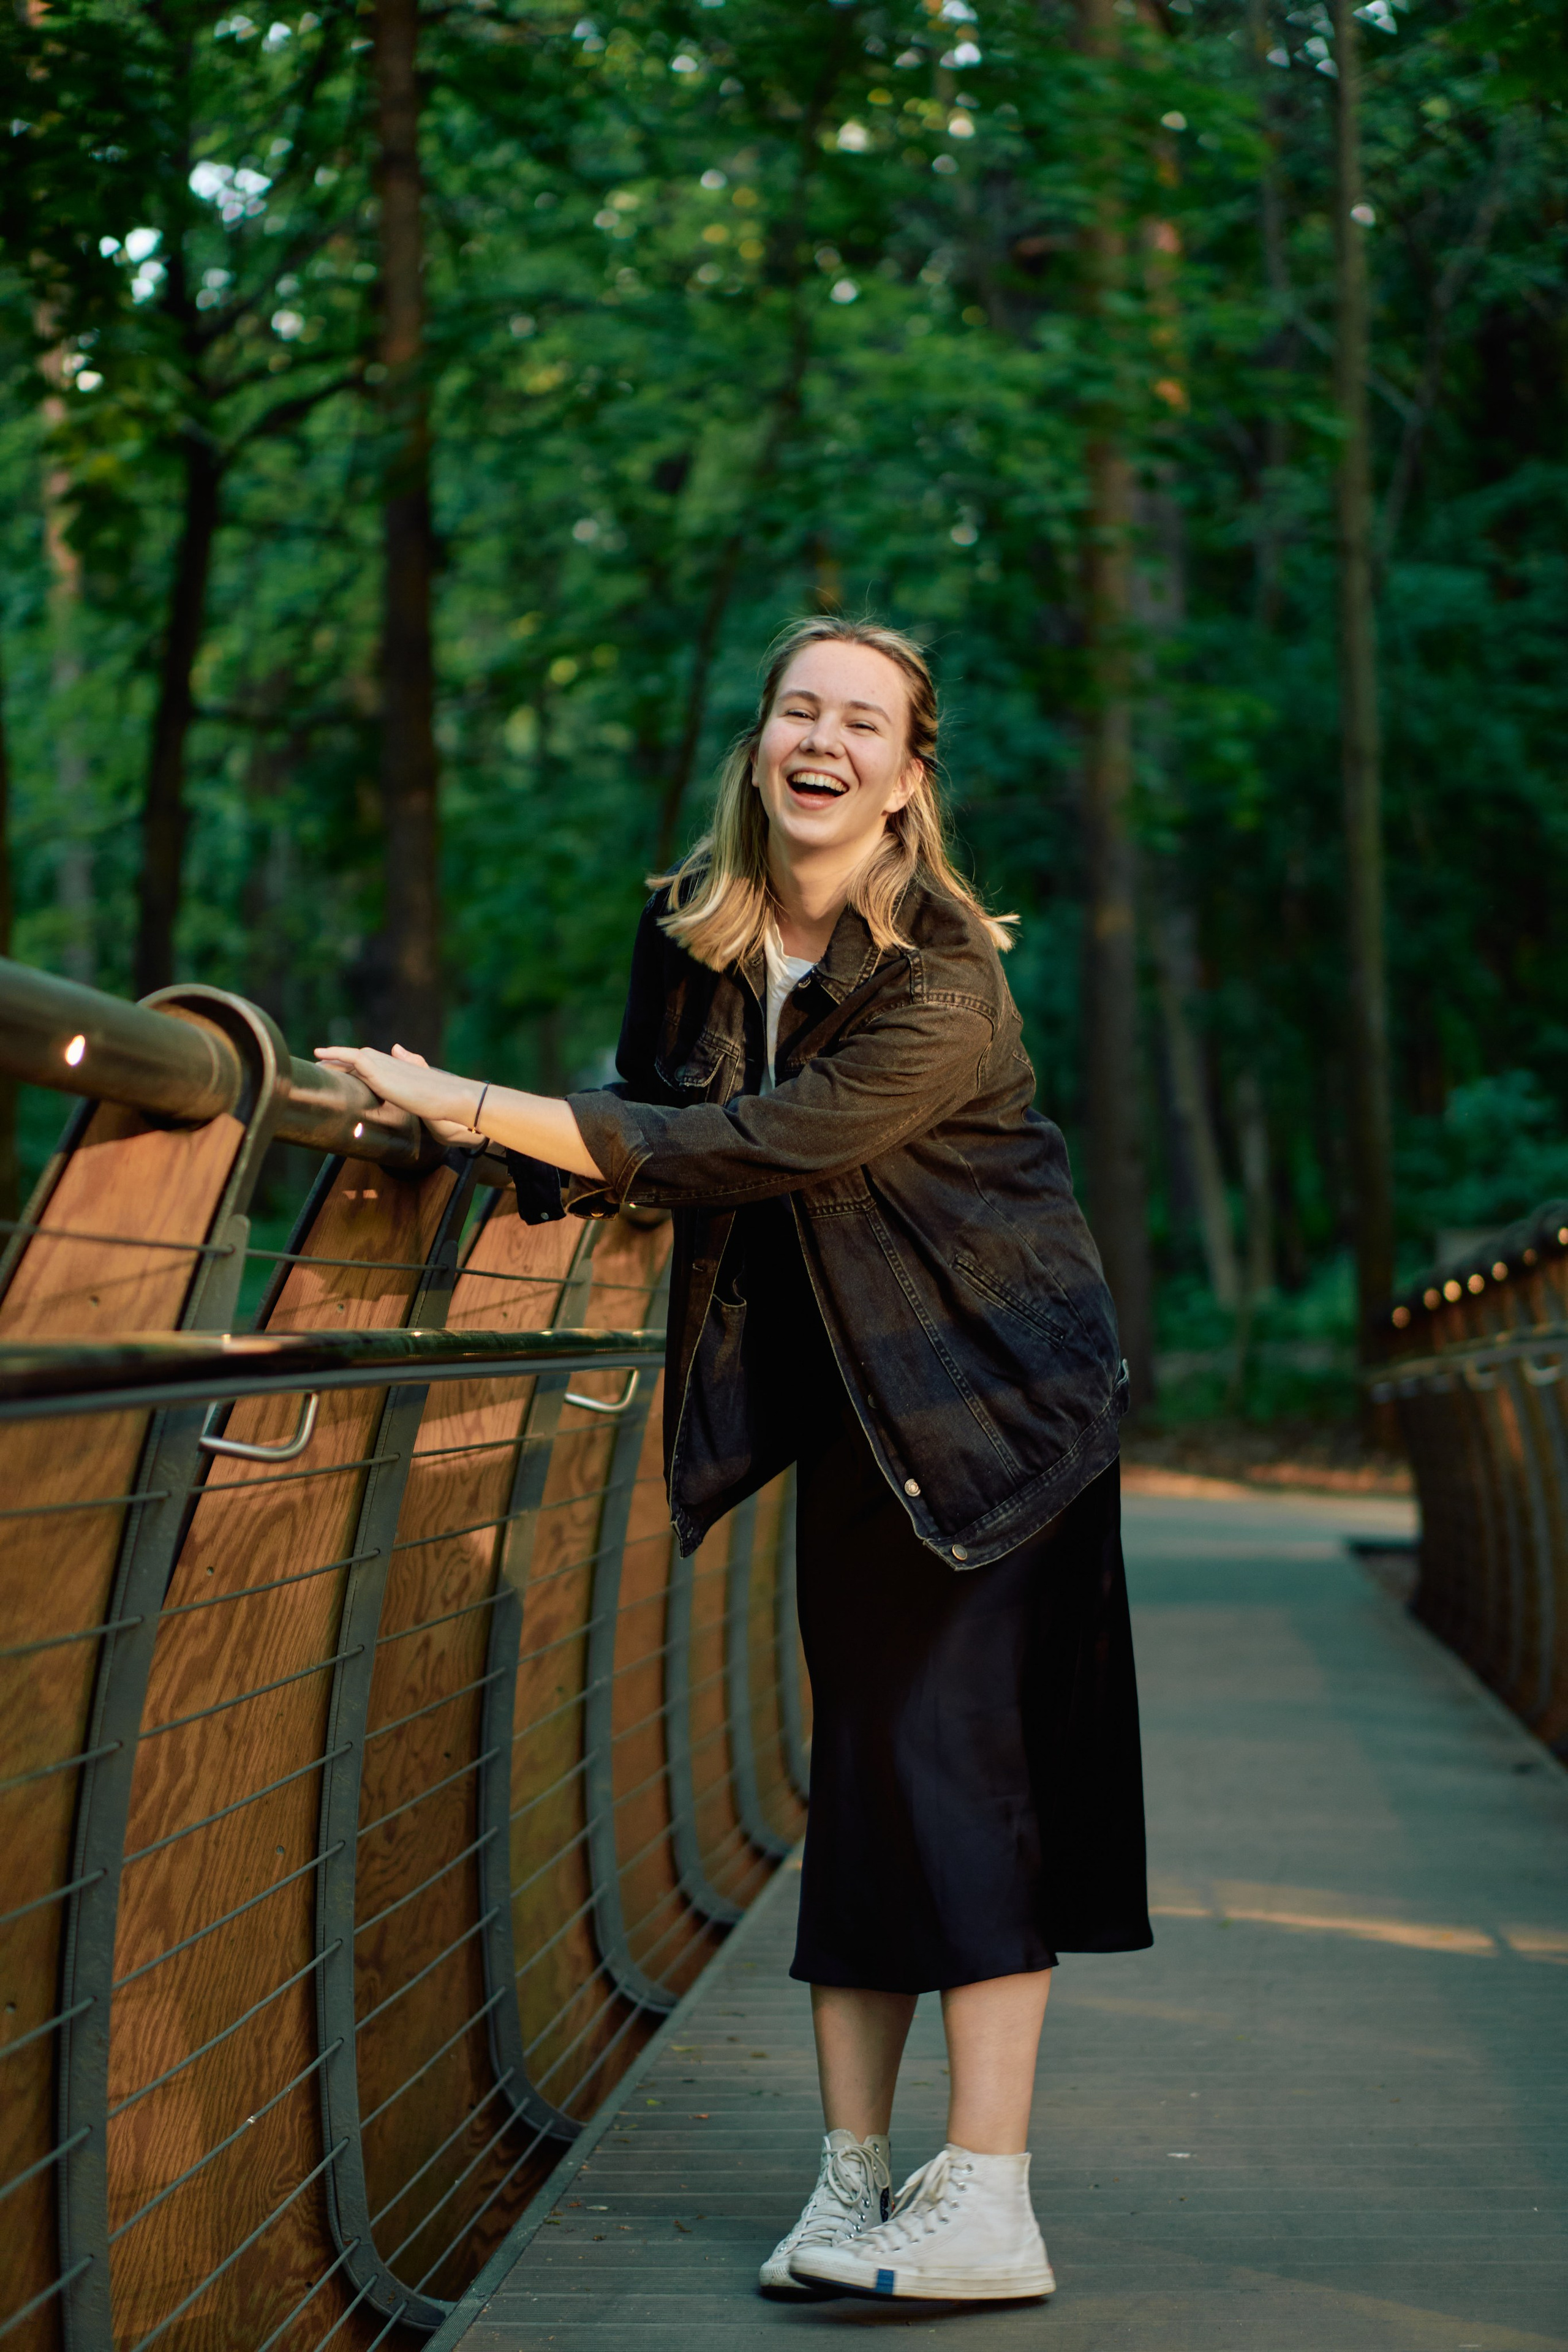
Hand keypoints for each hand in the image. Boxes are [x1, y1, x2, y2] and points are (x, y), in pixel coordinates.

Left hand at [313, 1042, 488, 1149]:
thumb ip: (410, 1063)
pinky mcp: (378, 1072)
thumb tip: (398, 1047)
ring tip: (316, 1061)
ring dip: (333, 1058)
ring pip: (352, 1056)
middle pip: (358, 1057)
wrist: (449, 1097)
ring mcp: (383, 1066)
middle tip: (320, 1064)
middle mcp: (389, 1062)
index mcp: (398, 1067)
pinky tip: (322, 1058)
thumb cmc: (440, 1098)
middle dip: (339, 1059)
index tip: (338, 1067)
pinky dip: (336, 1055)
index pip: (371, 1063)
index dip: (353, 1064)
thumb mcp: (420, 1080)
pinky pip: (351, 1059)